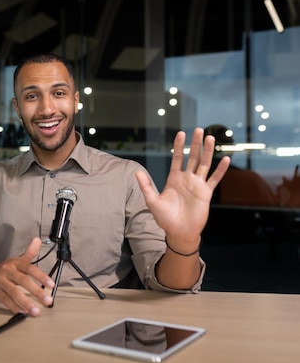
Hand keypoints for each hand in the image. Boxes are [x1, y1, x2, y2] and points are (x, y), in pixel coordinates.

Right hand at [0, 237, 53, 315]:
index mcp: (15, 263)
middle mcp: (7, 271)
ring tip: (36, 311)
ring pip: (14, 292)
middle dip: (37, 291)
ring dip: (26, 303)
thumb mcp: (16, 260)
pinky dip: (14, 307)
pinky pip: (5, 300)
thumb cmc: (3, 269)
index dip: (41, 276)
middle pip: (23, 280)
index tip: (51, 285)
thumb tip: (38, 240)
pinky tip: (22, 312)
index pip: (30, 268)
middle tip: (48, 301)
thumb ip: (29, 253)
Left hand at [135, 128, 229, 247]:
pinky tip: (225, 159)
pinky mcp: (206, 193)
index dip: (178, 146)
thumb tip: (137, 172)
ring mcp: (197, 185)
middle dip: (194, 144)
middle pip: (192, 157)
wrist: (178, 232)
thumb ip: (146, 186)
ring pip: (204, 164)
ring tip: (210, 138)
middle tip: (198, 129)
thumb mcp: (152, 201)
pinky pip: (215, 179)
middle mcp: (186, 179)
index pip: (177, 158)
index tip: (180, 133)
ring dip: (208, 151)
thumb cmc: (164, 218)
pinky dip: (220, 169)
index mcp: (173, 179)